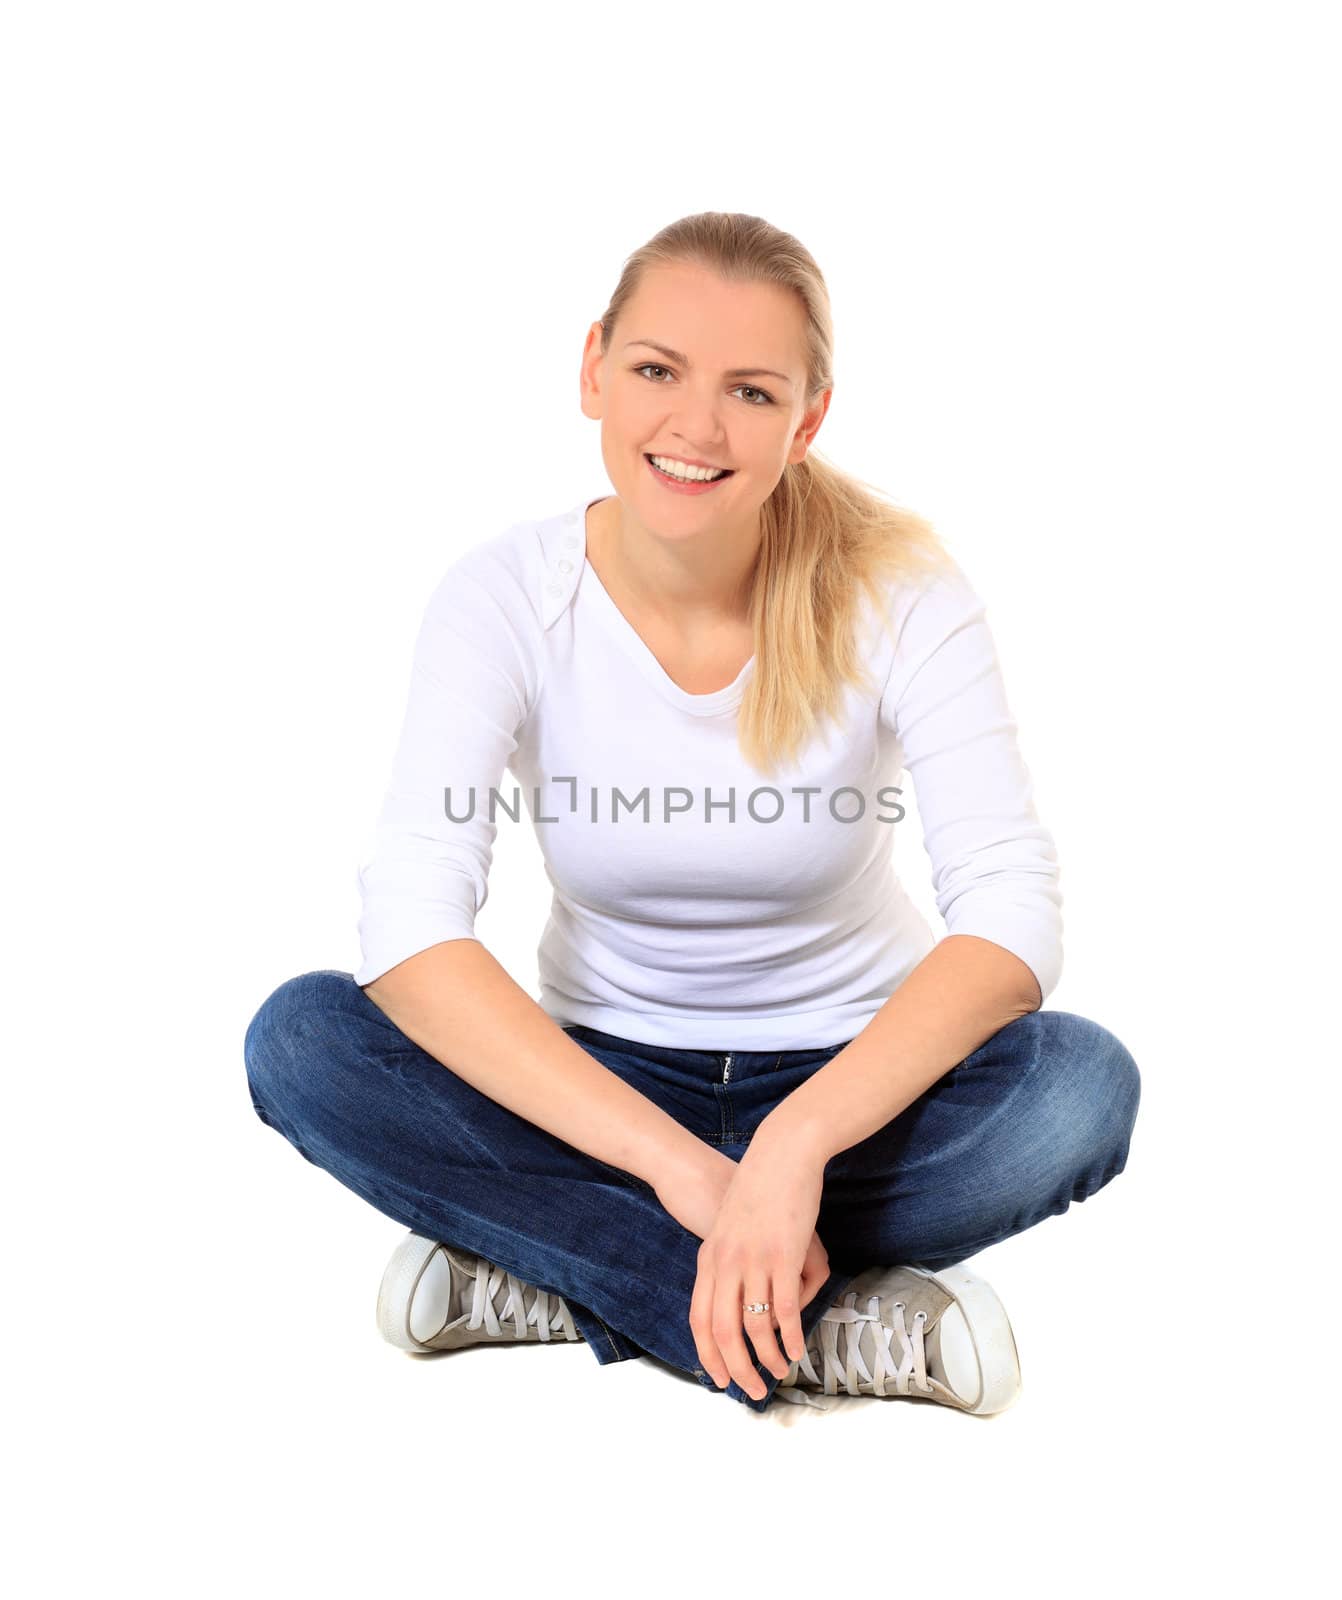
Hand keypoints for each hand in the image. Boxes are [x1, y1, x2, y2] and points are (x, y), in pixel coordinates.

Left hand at [688, 1137, 829, 1400]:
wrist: (781, 1153)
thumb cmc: (760, 1189)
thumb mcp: (735, 1229)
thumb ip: (739, 1265)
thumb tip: (754, 1297)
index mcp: (710, 1258)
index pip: (699, 1319)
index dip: (709, 1355)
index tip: (722, 1380)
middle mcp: (726, 1263)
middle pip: (723, 1331)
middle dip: (737, 1368)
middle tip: (753, 1391)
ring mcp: (754, 1261)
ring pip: (755, 1326)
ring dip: (767, 1357)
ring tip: (780, 1371)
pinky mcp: (783, 1255)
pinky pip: (784, 1308)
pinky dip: (790, 1336)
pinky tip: (796, 1349)